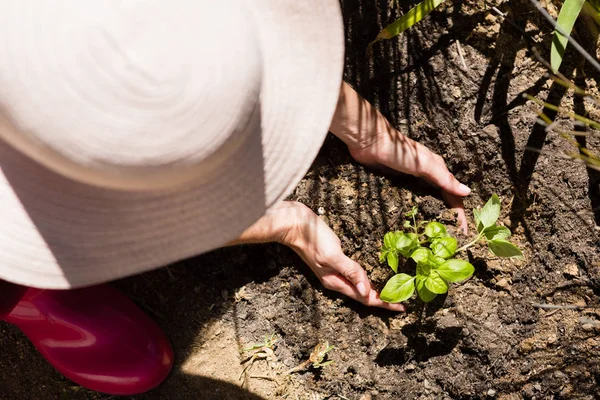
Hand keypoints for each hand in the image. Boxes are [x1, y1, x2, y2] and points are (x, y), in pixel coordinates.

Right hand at [281, 202, 404, 311]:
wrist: (294, 224)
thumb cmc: (313, 238)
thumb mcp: (333, 255)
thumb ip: (350, 271)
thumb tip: (366, 290)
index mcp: (336, 282)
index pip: (365, 298)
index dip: (384, 303)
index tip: (402, 307)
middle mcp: (335, 280)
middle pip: (363, 295)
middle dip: (383, 299)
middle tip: (403, 300)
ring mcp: (334, 270)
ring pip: (359, 285)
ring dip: (375, 290)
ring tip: (392, 291)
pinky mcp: (334, 260)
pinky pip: (354, 274)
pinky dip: (366, 278)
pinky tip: (372, 275)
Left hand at [329, 82, 470, 232]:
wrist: (370, 142)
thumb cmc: (399, 151)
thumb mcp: (424, 165)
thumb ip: (444, 179)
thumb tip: (467, 192)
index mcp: (437, 170)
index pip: (453, 196)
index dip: (459, 214)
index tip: (462, 232)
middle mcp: (427, 176)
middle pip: (442, 200)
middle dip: (448, 218)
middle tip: (451, 240)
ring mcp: (412, 181)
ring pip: (427, 201)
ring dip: (433, 216)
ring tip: (435, 235)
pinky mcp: (398, 184)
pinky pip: (411, 200)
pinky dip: (416, 211)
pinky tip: (415, 222)